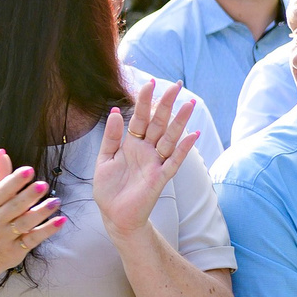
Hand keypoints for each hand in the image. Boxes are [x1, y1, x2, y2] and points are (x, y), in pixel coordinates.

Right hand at [0, 148, 61, 278]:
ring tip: (56, 201)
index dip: (15, 180)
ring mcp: (7, 235)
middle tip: (43, 184)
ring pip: (24, 223)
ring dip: (40, 212)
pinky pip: (34, 239)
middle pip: (14, 207)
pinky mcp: (17, 249)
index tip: (29, 170)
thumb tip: (2, 151)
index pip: (2, 190)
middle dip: (28, 196)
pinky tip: (61, 221)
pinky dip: (47, 230)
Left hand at [94, 80, 198, 245]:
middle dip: (166, 105)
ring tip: (189, 104)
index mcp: (131, 144)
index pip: (140, 118)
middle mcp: (146, 150)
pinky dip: (183, 148)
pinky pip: (174, 161)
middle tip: (177, 86)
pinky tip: (192, 135)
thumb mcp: (104, 158)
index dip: (144, 101)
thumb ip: (110, 137)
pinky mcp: (160, 178)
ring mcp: (155, 163)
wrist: (114, 214)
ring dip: (179, 122)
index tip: (151, 82)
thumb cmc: (109, 188)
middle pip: (158, 124)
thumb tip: (115, 112)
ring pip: (169, 138)